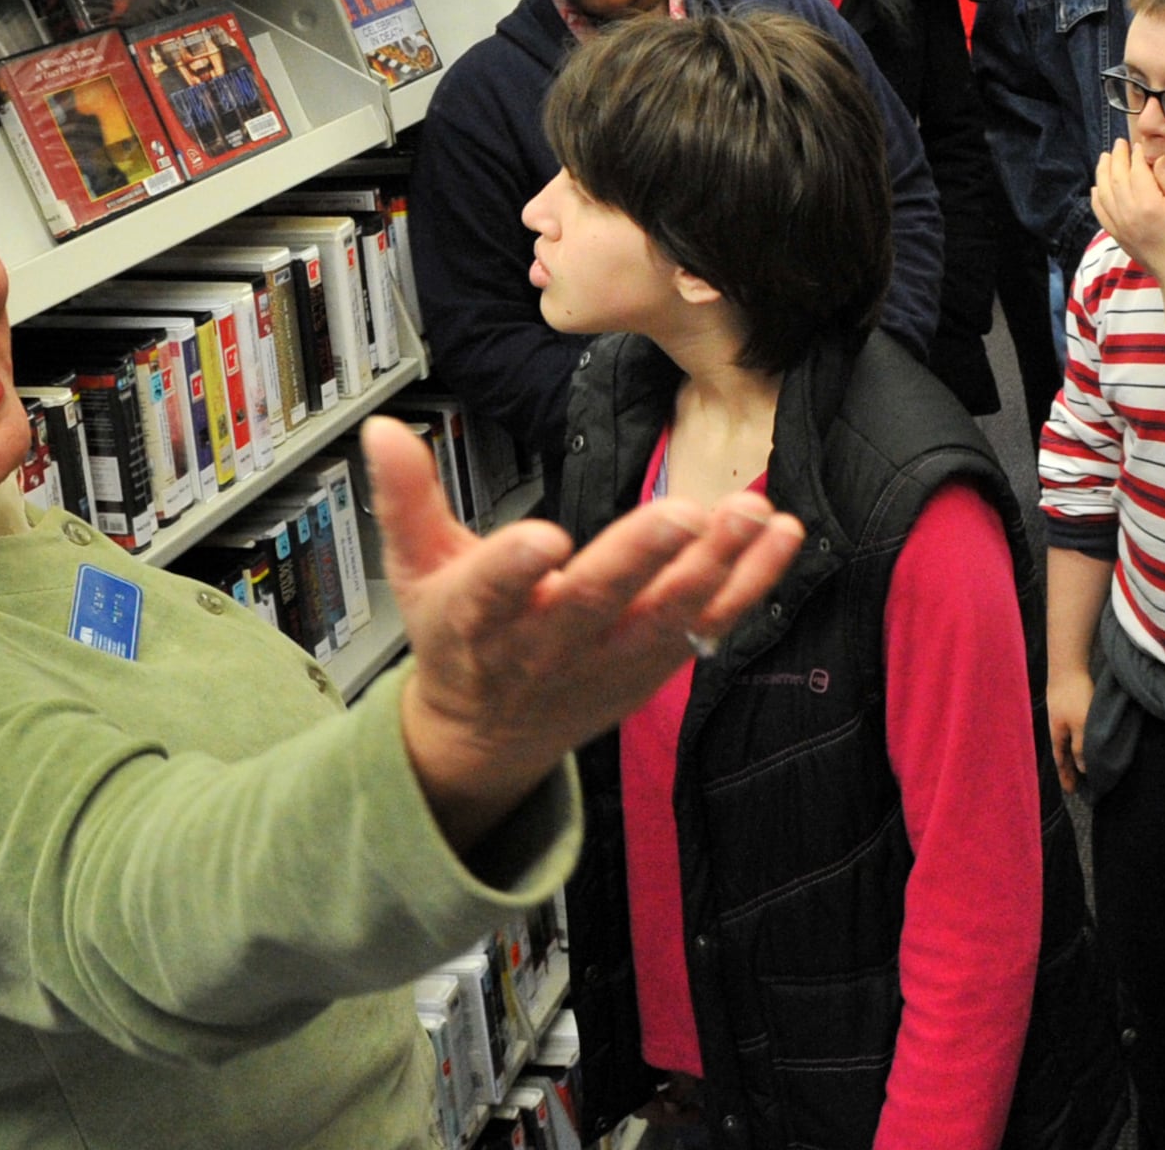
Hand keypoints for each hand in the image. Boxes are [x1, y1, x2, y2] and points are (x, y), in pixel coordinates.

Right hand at [366, 420, 804, 850]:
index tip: (542, 541)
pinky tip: (783, 532)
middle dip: (639, 560)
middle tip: (682, 515)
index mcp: (477, 619)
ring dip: (715, 566)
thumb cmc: (457, 639)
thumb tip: (381, 429)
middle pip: (595, 604)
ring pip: (667, 616)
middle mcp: (547, 645)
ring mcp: (610, 659)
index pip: (491, 592)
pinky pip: (712, 624)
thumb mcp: (416, 571)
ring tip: (750, 513)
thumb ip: (406, 499)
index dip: (513, 568)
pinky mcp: (657, 663)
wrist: (490, 735)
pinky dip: (751, 582)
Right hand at [1047, 667, 1093, 793]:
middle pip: (1063, 754)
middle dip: (1069, 770)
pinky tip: (1083, 741)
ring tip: (1082, 767)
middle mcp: (1057, 730)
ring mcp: (1061, 718)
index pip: (1062, 763)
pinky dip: (1076, 742)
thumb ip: (1081, 747)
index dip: (1066, 777)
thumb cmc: (1074, 698)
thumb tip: (1082, 768)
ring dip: (1073, 756)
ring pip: (1067, 743)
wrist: (1067, 667)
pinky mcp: (1068, 707)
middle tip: (1075, 785)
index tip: (1070, 792)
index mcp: (1058, 737)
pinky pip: (1071, 732)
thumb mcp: (1081, 725)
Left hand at [1091, 135, 1164, 284]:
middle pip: (1116, 178)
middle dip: (1117, 158)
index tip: (1138, 145)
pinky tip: (1097, 186)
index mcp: (1149, 203)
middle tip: (1119, 144)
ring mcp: (1120, 225)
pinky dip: (1096, 196)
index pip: (1137, 171)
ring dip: (1103, 172)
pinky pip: (1100, 211)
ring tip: (1105, 158)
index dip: (1136, 155)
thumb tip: (1157, 159)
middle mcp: (1129, 213)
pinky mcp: (1117, 235)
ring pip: (1104, 192)